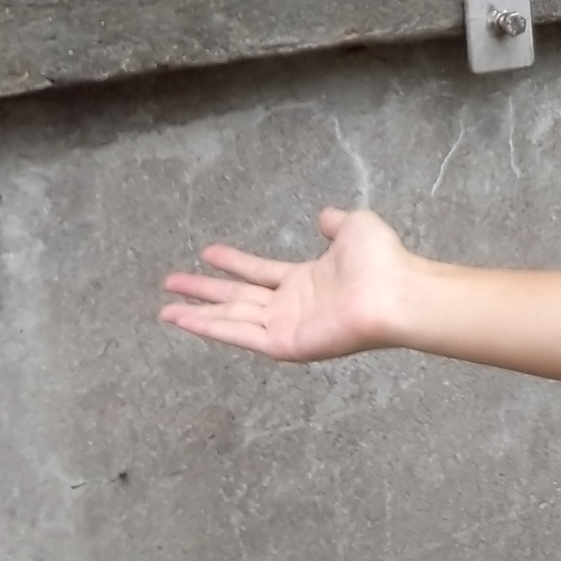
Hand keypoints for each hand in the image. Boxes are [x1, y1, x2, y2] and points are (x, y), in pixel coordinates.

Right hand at [159, 207, 415, 361]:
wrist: (395, 292)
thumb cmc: (381, 261)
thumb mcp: (354, 227)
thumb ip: (335, 223)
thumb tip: (325, 215)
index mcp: (305, 280)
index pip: (259, 272)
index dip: (233, 263)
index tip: (206, 253)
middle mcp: (291, 306)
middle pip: (237, 298)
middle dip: (203, 291)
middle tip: (169, 284)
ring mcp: (286, 327)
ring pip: (231, 320)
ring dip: (197, 315)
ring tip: (164, 310)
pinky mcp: (284, 345)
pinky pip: (241, 336)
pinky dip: (212, 329)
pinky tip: (188, 320)